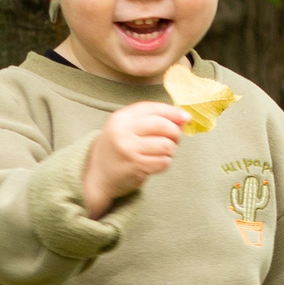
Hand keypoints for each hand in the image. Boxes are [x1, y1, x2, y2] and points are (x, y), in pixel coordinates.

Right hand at [84, 101, 189, 216]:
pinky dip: (165, 162)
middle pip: (162, 125)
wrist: (97, 176)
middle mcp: (123, 131)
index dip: (172, 111)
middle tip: (174, 138)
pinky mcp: (136, 166)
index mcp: (121, 117)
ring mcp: (129, 149)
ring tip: (163, 152)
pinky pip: (163, 162)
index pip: (152, 108)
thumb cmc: (117, 149)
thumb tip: (183, 118)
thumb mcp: (127, 128)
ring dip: (171, 150)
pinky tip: (156, 163)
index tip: (186, 117)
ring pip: (166, 145)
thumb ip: (151, 120)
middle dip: (174, 132)